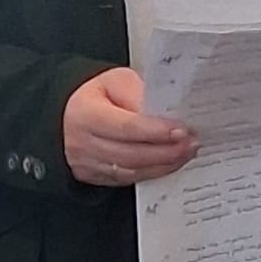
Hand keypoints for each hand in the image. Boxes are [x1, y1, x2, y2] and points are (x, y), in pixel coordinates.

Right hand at [62, 68, 196, 185]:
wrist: (69, 116)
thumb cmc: (96, 96)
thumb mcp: (114, 82)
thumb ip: (137, 94)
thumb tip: (163, 113)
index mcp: (85, 114)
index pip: (125, 126)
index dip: (155, 131)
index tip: (182, 130)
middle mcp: (83, 143)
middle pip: (130, 154)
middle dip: (166, 151)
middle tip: (192, 143)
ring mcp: (87, 164)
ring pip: (131, 171)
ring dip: (163, 164)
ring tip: (186, 153)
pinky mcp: (95, 177)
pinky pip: (128, 180)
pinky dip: (152, 172)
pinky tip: (169, 163)